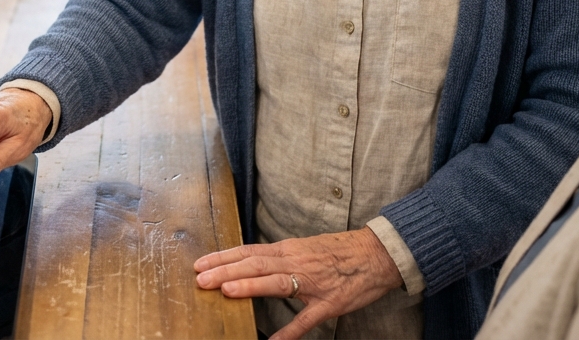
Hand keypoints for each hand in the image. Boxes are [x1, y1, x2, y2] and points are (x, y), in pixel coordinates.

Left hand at [193, 228, 402, 339]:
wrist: (377, 254)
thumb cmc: (340, 251)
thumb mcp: (305, 247)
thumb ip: (280, 258)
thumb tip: (252, 264)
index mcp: (289, 250)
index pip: (249, 252)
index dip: (224, 257)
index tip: (201, 263)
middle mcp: (296, 262)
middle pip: (255, 264)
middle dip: (226, 271)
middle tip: (201, 278)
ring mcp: (313, 283)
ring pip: (276, 283)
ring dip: (250, 287)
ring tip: (226, 292)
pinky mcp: (330, 303)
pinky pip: (307, 319)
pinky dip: (291, 332)